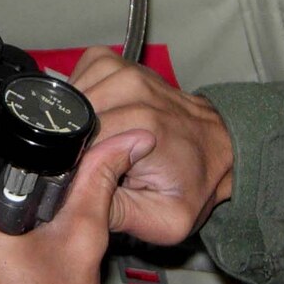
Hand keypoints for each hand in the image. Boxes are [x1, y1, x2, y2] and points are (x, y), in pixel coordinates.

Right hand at [70, 46, 235, 242]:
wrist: (216, 148)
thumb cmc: (191, 183)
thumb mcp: (165, 220)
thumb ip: (116, 214)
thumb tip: (73, 199)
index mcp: (143, 125)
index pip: (76, 147)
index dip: (75, 172)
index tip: (96, 183)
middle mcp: (132, 90)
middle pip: (68, 123)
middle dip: (74, 150)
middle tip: (100, 167)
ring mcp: (123, 71)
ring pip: (67, 101)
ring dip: (72, 127)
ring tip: (99, 145)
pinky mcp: (114, 64)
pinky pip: (74, 80)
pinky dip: (75, 101)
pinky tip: (95, 119)